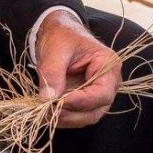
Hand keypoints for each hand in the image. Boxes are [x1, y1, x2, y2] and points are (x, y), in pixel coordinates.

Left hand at [35, 11, 122, 128]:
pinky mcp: (85, 101)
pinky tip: (46, 112)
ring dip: (65, 119)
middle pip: (96, 110)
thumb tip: (48, 99)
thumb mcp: (56, 49)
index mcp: (109, 65)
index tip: (58, 102)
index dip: (81, 102)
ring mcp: (97, 94)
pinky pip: (77, 116)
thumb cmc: (61, 36)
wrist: (58, 33)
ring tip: (44, 112)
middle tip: (47, 110)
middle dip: (71, 114)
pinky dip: (62, 118)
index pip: (102, 93)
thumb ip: (53, 72)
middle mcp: (108, 83)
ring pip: (87, 117)